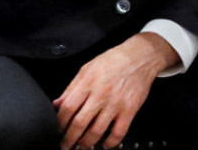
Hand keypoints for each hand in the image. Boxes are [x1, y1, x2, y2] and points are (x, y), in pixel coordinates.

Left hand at [53, 32, 178, 149]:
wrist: (141, 56)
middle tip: (66, 145)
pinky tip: (105, 144)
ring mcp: (116, 103)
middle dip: (69, 138)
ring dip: (86, 143)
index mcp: (88, 83)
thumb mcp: (87, 69)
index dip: (60, 123)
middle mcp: (101, 94)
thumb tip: (57, 104)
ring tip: (82, 145)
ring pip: (97, 131)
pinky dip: (110, 142)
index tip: (58, 129)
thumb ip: (71, 88)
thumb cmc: (114, 60)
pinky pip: (119, 132)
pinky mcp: (130, 109)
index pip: (68, 108)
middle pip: (79, 123)